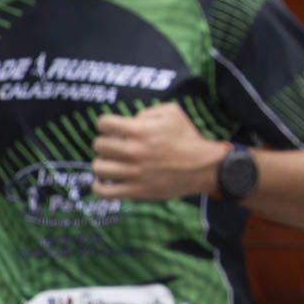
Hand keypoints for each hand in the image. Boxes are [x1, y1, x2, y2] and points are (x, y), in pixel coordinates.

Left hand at [92, 102, 223, 199]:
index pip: (104, 124)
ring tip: (112, 163)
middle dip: (106, 143)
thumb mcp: (173, 113)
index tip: (113, 130)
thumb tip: (130, 122)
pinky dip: (98, 186)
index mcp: (141, 131)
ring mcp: (134, 173)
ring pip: (98, 167)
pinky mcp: (137, 191)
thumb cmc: (188, 138)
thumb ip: (147, 112)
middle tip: (116, 147)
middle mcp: (134, 152)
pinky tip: (105, 180)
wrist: (205, 167)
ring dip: (103, 163)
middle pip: (99, 145)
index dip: (106, 124)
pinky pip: (103, 191)